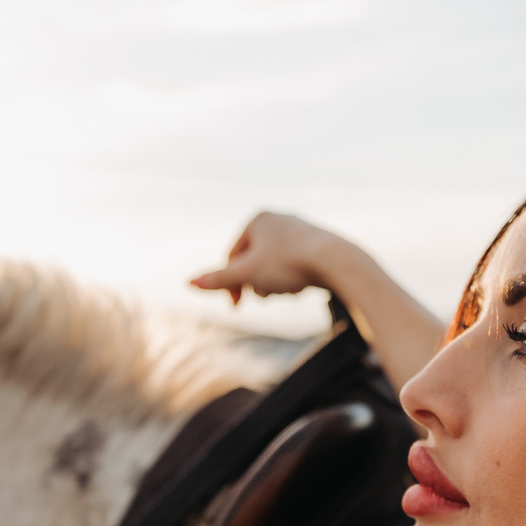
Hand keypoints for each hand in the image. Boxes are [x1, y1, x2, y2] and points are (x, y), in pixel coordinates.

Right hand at [190, 211, 345, 305]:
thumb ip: (218, 280)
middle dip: (256, 282)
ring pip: (275, 264)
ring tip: (286, 291)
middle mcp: (279, 218)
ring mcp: (300, 229)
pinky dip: (293, 278)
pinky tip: (302, 287)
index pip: (233, 255)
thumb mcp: (248, 275)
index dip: (230, 283)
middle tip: (265, 297)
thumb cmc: (290, 264)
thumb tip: (188, 283)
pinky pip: (295, 264)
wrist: (338, 262)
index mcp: (257, 219)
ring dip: (274, 282)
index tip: (236, 307)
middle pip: (254, 260)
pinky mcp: (318, 243)